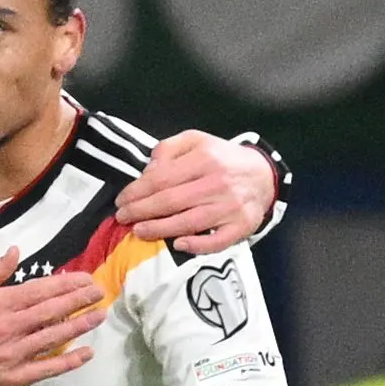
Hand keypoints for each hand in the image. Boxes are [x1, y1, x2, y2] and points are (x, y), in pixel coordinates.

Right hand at [0, 249, 107, 385]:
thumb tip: (16, 250)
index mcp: (1, 304)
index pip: (40, 291)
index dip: (66, 284)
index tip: (85, 279)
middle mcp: (11, 327)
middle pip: (52, 311)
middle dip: (79, 300)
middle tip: (99, 292)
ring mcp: (16, 353)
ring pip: (54, 337)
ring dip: (79, 325)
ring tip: (99, 315)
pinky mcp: (18, 375)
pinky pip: (48, 367)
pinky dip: (69, 361)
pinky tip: (87, 352)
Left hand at [110, 131, 279, 255]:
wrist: (263, 174)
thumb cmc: (222, 158)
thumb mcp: (197, 140)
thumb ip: (169, 148)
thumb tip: (149, 170)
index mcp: (205, 158)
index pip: (162, 178)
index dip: (138, 191)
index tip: (122, 200)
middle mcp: (217, 183)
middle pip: (171, 201)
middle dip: (141, 211)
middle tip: (123, 218)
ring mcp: (230, 206)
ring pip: (189, 222)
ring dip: (160, 229)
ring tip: (139, 232)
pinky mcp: (241, 225)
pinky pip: (217, 241)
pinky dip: (197, 245)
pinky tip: (178, 245)